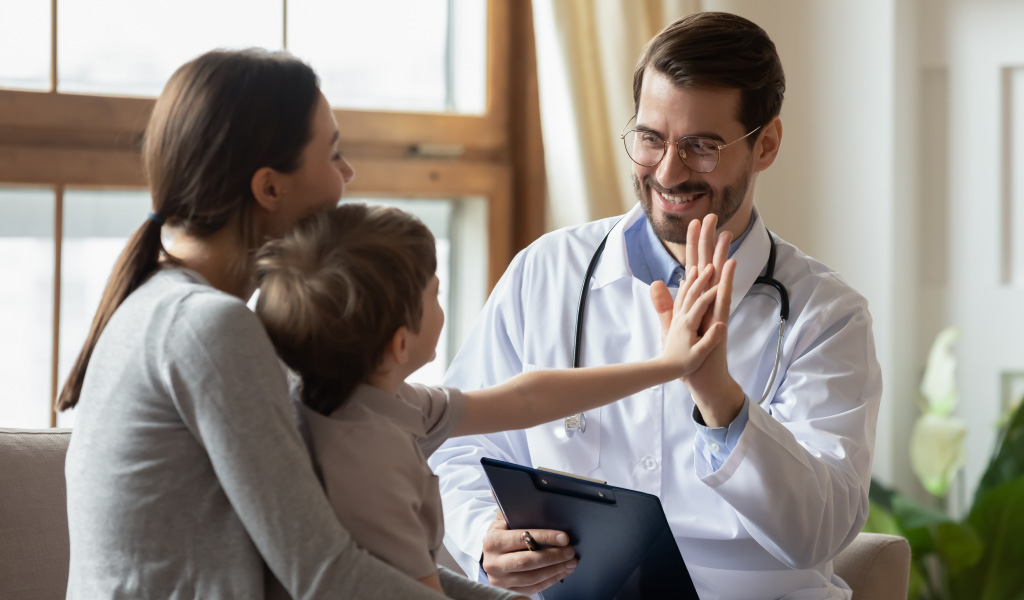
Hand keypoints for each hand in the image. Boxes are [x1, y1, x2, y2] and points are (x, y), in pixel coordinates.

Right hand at [480, 511, 577, 594]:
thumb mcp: (501, 520)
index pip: (522, 538)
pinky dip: (550, 580)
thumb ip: (507, 506)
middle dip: (553, 556)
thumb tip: (499, 487)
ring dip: (555, 570)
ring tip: (571, 562)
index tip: (564, 537)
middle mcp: (493, 563)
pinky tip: (562, 572)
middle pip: (527, 561)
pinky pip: (533, 588)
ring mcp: (500, 580)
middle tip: (571, 551)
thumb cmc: (501, 535)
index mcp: (492, 541)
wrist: (488, 557)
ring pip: (532, 578)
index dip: (545, 537)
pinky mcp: (508, 591)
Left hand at [650, 261, 725, 378]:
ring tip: (697, 267)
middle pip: (692, 293)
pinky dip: (684, 289)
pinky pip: (680, 300)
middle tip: (709, 265)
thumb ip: (710, 340)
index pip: (701, 303)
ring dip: (691, 280)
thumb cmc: (684, 364)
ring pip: (684, 294)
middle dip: (701, 279)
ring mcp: (678, 318)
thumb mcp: (699, 354)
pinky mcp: (677, 321)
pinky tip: (684, 283)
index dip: (711, 292)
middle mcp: (682, 318)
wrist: (666, 369)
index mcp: (688, 324)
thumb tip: (722, 325)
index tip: (721, 281)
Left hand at [682, 214, 744, 426]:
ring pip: (720, 276)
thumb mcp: (672, 325)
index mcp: (696, 301)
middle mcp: (709, 302)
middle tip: (711, 215)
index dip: (692, 247)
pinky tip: (730, 264)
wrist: (704, 380)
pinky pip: (724, 297)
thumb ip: (665, 304)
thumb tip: (657, 282)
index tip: (693, 223)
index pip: (694, 267)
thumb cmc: (690, 356)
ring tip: (725, 231)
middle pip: (708, 265)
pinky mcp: (720, 322)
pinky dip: (728, 280)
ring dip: (721, 253)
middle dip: (708, 240)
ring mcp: (716, 311)